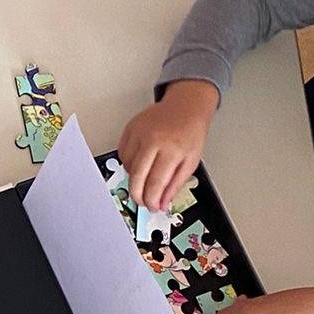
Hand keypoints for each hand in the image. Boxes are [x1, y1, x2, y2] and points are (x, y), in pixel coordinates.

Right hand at [116, 79, 217, 211]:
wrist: (186, 106)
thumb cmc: (190, 132)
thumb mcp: (190, 162)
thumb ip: (175, 185)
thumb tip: (161, 204)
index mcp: (171, 150)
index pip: (154, 184)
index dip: (151, 201)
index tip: (152, 207)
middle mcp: (153, 140)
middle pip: (136, 178)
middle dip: (138, 195)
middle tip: (143, 201)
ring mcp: (139, 133)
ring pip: (127, 167)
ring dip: (134, 178)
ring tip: (147, 175)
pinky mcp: (130, 128)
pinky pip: (122, 154)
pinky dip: (129, 163)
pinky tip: (141, 161)